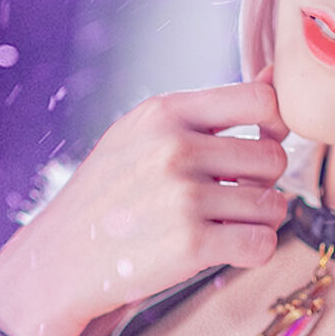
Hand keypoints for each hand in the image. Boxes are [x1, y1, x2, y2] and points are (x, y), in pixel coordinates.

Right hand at [0, 69, 289, 335]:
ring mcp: (184, 197)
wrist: (61, 257)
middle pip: (273, 157)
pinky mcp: (191, 245)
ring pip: (273, 205)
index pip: (260, 100)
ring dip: (260, 221)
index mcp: (165, 113)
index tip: (259, 147)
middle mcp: (175, 148)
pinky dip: (255, 251)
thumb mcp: (143, 135)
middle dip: (263, 182)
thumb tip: (272, 78)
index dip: (274, 125)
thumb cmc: (110, 196)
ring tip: (227, 225)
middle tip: (233, 198)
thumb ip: (208, 110)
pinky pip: (263, 244)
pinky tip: (228, 249)